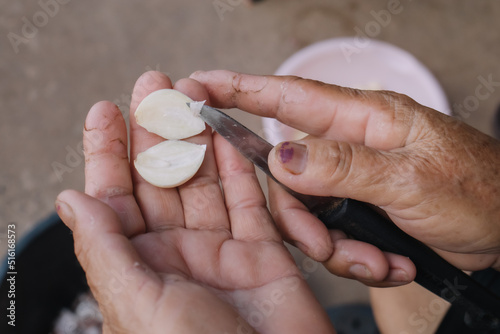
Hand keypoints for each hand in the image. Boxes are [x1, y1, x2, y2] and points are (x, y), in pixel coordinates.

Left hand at [55, 71, 334, 332]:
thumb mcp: (138, 302)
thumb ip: (106, 248)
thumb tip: (72, 199)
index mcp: (138, 267)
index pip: (116, 197)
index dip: (109, 152)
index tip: (107, 111)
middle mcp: (176, 254)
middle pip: (162, 180)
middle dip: (157, 132)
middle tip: (154, 87)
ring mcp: (221, 250)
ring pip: (206, 182)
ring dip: (198, 140)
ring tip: (191, 98)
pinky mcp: (263, 251)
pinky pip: (250, 200)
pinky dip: (240, 167)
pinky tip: (228, 137)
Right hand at [190, 70, 499, 286]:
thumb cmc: (479, 189)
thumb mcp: (412, 178)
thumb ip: (344, 167)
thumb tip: (282, 157)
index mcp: (361, 118)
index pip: (285, 95)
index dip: (237, 89)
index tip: (196, 87)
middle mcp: (346, 146)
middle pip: (285, 175)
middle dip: (299, 218)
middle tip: (324, 244)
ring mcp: (349, 180)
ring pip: (304, 212)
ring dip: (334, 245)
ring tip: (376, 259)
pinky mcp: (356, 209)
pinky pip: (328, 235)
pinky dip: (353, 256)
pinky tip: (388, 262)